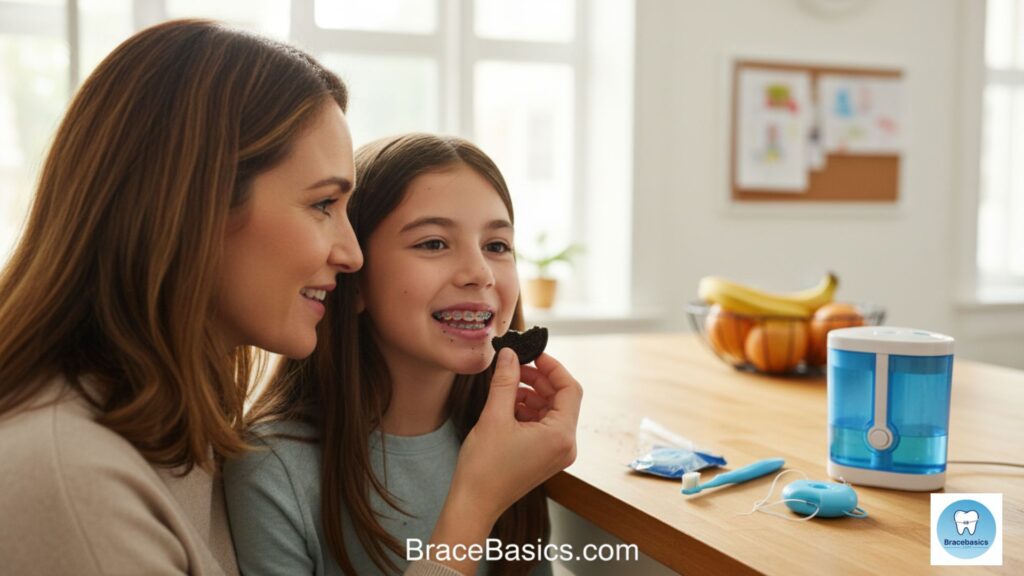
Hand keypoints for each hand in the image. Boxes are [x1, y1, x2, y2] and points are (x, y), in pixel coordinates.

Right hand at [428, 348, 581, 571]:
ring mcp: (556, 453)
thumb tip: (510, 354)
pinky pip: (543, 424)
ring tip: (506, 386)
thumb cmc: (484, 467)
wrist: (474, 503)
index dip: (553, 367)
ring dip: (531, 394)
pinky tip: (507, 404)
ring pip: (551, 410)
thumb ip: (505, 381)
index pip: (570, 389)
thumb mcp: (494, 416)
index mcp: (561, 436)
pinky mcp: (545, 456)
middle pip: (562, 399)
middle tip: (515, 365)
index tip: (534, 354)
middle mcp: (566, 445)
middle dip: (539, 379)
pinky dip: (528, 410)